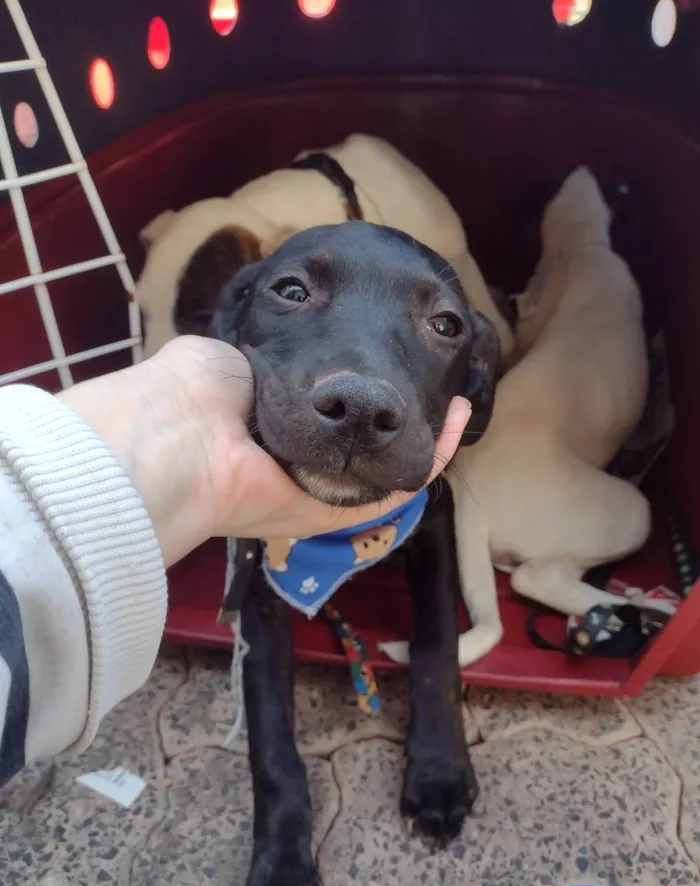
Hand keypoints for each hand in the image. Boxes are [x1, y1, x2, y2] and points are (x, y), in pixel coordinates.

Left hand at [60, 336, 470, 566]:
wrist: (182, 438)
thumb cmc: (201, 387)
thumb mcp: (238, 350)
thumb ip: (271, 350)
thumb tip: (283, 336)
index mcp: (274, 429)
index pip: (332, 419)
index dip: (367, 396)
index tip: (393, 367)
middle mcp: (299, 464)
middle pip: (364, 449)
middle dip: (401, 419)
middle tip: (436, 391)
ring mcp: (320, 491)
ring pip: (388, 471)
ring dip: (428, 436)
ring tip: (458, 400)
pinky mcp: (337, 511)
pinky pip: (395, 489)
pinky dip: (431, 456)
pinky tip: (454, 417)